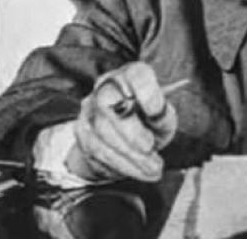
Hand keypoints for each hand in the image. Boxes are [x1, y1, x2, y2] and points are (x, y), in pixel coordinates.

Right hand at [66, 62, 177, 181]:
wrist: (128, 140)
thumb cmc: (150, 121)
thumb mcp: (164, 118)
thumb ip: (162, 115)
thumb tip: (156, 112)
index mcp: (132, 75)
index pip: (135, 74)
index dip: (145, 90)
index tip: (156, 111)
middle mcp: (106, 87)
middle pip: (107, 102)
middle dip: (131, 131)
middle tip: (150, 148)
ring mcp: (89, 108)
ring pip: (102, 132)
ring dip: (130, 155)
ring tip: (153, 169)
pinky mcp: (82, 132)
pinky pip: (97, 151)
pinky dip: (122, 165)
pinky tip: (141, 172)